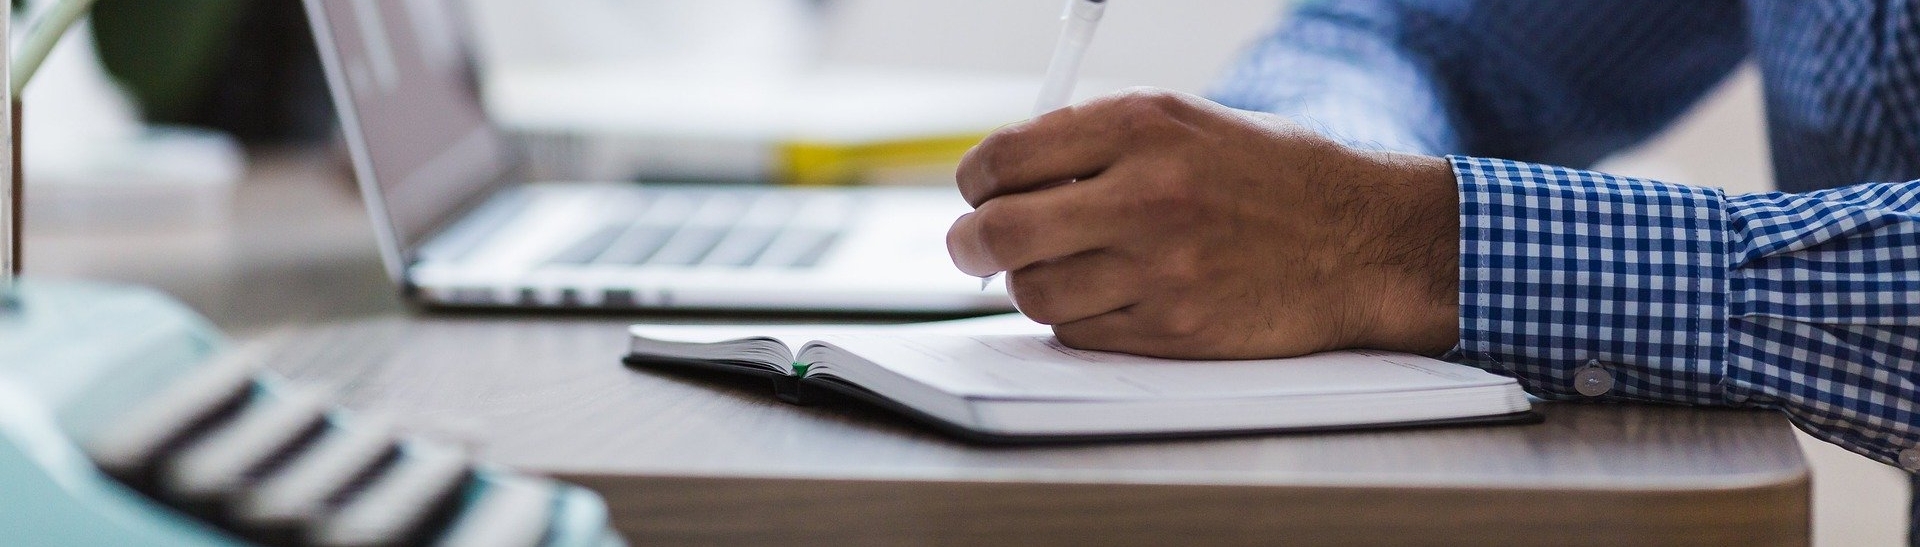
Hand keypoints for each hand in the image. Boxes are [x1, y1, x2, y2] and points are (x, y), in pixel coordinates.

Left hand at [948, 88, 1458, 358]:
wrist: (1362, 241)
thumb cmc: (1272, 177)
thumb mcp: (1185, 124)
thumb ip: (1095, 142)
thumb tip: (1004, 176)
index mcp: (1142, 126)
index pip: (1004, 159)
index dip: (974, 182)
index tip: (978, 192)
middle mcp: (1145, 194)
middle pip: (998, 233)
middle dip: (970, 243)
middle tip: (973, 247)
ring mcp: (1159, 269)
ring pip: (1032, 293)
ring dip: (1030, 284)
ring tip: (1061, 268)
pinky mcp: (1173, 329)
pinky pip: (1078, 333)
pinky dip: (1076, 319)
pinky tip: (1108, 296)